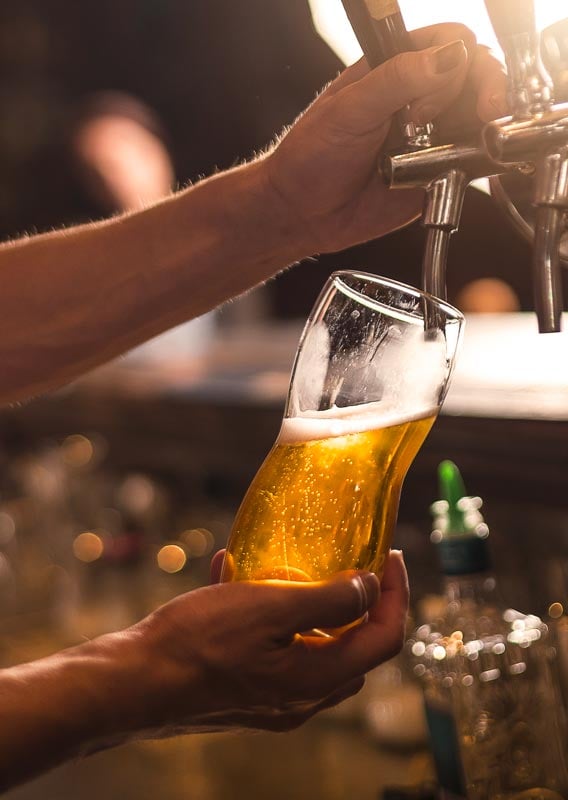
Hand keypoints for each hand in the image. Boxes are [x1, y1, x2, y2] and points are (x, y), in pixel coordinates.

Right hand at [122, 551, 407, 736]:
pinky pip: (276, 649)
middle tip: (352, 562)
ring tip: (288, 564)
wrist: (135, 681)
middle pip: (355, 647)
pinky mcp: (245, 690)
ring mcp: (273, 697)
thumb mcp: (269, 608)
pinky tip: (236, 578)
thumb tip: (369, 588)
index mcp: (316, 677)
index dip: (396, 594)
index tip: (389, 555)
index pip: (385, 639)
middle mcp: (302, 696)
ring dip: (313, 606)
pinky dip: (272, 616)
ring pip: (315, 647)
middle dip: (362, 602)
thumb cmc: (198, 643)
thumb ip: (328, 601)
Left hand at [264, 23, 506, 255]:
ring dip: (486, 123)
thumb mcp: (349, 110)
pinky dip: (481, 158)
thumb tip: (448, 58)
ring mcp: (431, 135)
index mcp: (394, 69)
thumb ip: (396, 80)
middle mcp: (419, 98)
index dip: (456, 61)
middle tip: (478, 113)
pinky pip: (473, 160)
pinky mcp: (438, 172)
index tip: (430, 99)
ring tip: (466, 142)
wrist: (302, 214)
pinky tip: (468, 162)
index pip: (449, 42)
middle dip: (485, 87)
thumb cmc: (310, 158)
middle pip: (476, 73)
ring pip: (481, 114)